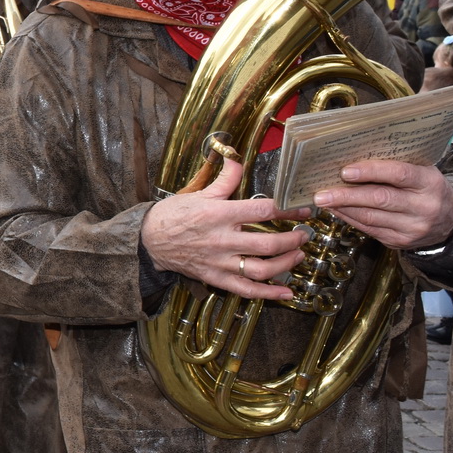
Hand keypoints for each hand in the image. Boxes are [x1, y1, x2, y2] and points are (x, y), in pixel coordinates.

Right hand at [140, 157, 309, 299]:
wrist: (149, 240)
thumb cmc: (173, 215)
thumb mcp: (198, 193)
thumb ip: (225, 179)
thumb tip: (237, 159)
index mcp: (219, 214)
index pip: (263, 211)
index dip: (289, 210)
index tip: (304, 210)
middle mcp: (222, 239)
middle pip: (268, 244)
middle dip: (293, 240)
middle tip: (304, 235)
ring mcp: (219, 261)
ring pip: (261, 269)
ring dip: (286, 264)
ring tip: (298, 256)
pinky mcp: (215, 277)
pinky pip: (245, 289)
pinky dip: (268, 294)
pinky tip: (287, 292)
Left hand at [313, 160, 452, 249]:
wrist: (451, 222)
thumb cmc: (428, 189)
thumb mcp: (423, 172)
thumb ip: (396, 164)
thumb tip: (354, 156)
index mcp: (430, 183)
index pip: (399, 174)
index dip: (371, 171)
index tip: (345, 171)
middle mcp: (423, 207)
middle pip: (380, 199)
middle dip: (346, 195)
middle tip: (321, 192)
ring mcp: (412, 227)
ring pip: (370, 217)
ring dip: (342, 208)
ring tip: (323, 199)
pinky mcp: (400, 241)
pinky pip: (369, 230)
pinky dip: (349, 218)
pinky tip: (337, 210)